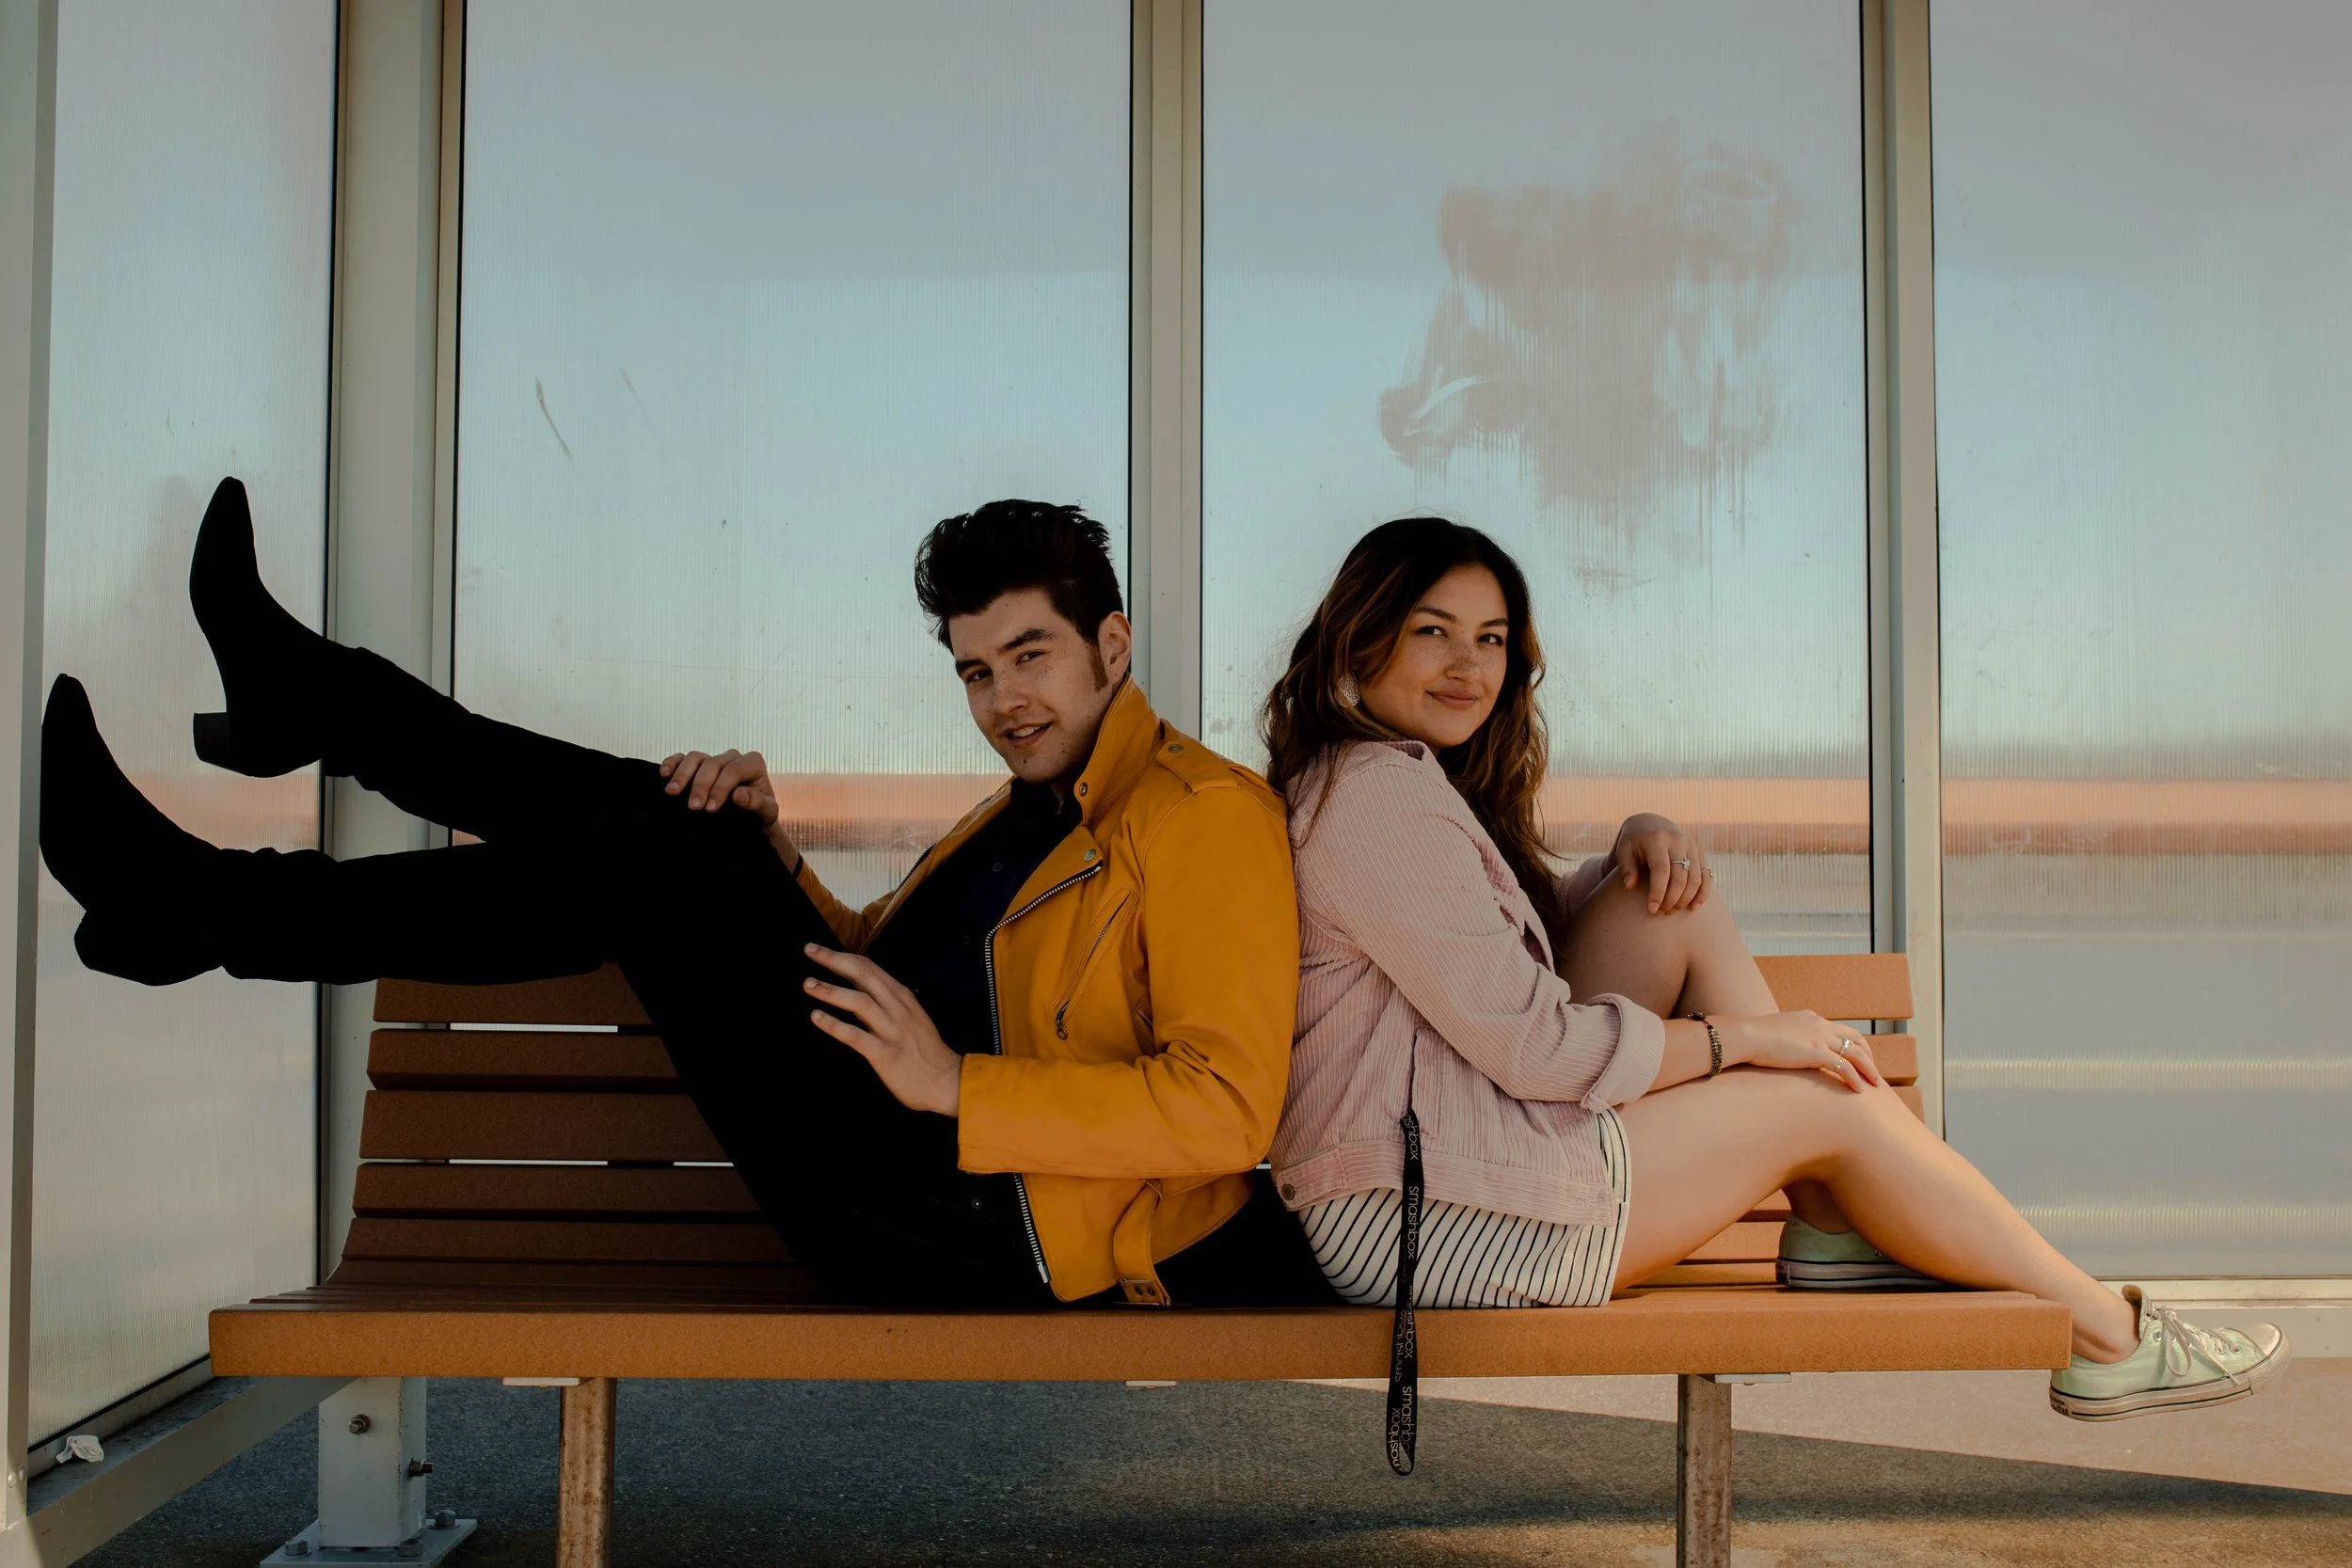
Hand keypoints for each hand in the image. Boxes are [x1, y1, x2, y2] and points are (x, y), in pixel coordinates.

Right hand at [660, 748, 801, 868]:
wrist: (751, 819)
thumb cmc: (760, 814)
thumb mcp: (767, 813)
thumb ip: (758, 803)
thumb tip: (739, 795)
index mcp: (753, 763)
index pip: (734, 770)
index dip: (720, 788)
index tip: (710, 808)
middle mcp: (733, 756)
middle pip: (712, 764)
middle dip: (701, 786)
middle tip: (693, 807)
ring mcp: (714, 758)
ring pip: (695, 758)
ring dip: (682, 775)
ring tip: (672, 792)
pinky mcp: (698, 764)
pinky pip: (682, 757)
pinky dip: (672, 763)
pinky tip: (664, 774)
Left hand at [802, 945, 963, 1115]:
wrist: (946, 1080)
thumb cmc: (924, 1050)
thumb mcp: (911, 1016)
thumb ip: (887, 1001)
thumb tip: (859, 986)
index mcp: (901, 996)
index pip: (869, 967)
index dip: (842, 955)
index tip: (818, 950)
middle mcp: (897, 1008)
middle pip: (863, 974)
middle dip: (833, 960)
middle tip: (809, 950)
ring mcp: (892, 1030)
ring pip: (859, 1001)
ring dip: (831, 990)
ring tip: (808, 984)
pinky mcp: (885, 1054)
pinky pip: (856, 1036)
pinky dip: (834, 1025)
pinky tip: (816, 1017)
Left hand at [1611, 812, 1711, 913]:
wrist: (1650, 824)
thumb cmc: (1633, 843)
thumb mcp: (1624, 850)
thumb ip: (1626, 868)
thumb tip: (1629, 886)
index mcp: (1657, 839)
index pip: (1661, 869)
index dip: (1658, 892)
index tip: (1651, 909)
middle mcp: (1678, 841)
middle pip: (1680, 877)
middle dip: (1671, 899)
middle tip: (1661, 913)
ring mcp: (1692, 846)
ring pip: (1695, 878)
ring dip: (1685, 899)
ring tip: (1671, 911)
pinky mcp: (1700, 853)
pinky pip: (1706, 875)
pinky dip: (1703, 893)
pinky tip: (1694, 907)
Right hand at [1715, 1011, 1884, 1092]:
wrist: (1745, 1035)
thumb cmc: (1751, 1036)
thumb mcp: (1773, 1030)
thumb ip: (1785, 1035)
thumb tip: (1783, 1045)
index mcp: (1810, 1018)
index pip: (1840, 1029)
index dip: (1853, 1043)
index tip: (1859, 1057)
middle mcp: (1819, 1024)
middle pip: (1856, 1038)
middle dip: (1868, 1056)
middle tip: (1873, 1072)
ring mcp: (1819, 1037)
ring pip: (1855, 1053)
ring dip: (1869, 1069)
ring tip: (1875, 1084)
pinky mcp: (1816, 1052)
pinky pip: (1844, 1067)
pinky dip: (1855, 1078)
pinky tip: (1858, 1090)